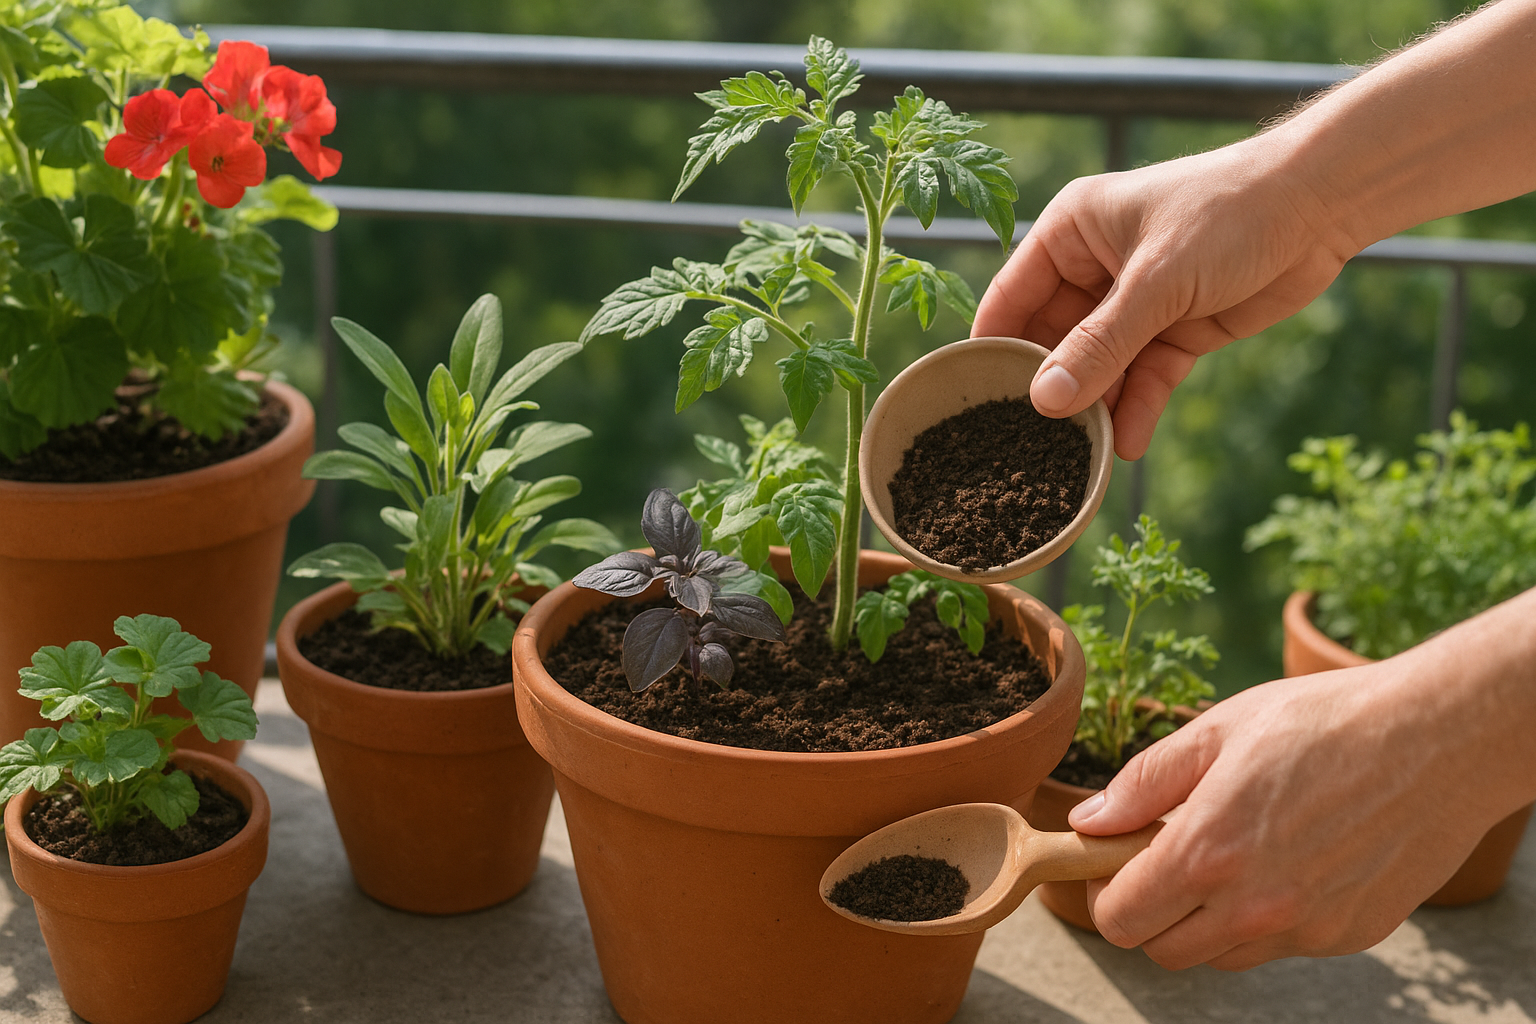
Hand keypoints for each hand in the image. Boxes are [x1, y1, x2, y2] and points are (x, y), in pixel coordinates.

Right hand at [972, 139, 1356, 459]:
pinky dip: (1136, 408)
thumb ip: (1100, 345)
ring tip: (1081, 454)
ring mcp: (1135, 302)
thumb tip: (1045, 401)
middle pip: (1052, 341)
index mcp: (1069, 233)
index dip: (994, 349)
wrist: (1321, 204)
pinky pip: (1143, 377)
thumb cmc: (1228, 213)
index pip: (1010, 297)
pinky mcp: (1175, 330)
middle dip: (1050, 390)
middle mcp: (1093, 267)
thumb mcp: (1156, 282)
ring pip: (1099, 367)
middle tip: (1032, 445)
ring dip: (1094, 408)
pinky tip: (1126, 444)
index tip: (976, 404)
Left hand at [1066, 660, 1522, 970]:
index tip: (1117, 862)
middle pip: (1163, 950)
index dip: (1106, 894)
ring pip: (1220, 956)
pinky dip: (1266, 918)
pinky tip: (1287, 860)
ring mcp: (1306, 930)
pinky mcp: (1349, 936)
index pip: (1121, 921)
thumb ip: (1143, 783)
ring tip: (1231, 853)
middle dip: (1151, 910)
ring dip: (1206, 920)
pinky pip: (1282, 947)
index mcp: (1208, 853)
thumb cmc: (1325, 722)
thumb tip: (1089, 820)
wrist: (1438, 738)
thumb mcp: (1216, 731)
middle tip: (1168, 855)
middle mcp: (1254, 907)